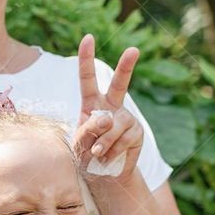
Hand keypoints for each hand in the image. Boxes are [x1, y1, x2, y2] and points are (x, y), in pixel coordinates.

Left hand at [72, 33, 143, 181]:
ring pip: (115, 124)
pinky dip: (113, 151)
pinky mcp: (137, 132)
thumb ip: (87, 129)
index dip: (86, 58)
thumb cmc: (86, 156)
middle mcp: (111, 106)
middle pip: (119, 84)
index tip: (88, 38)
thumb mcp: (78, 143)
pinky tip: (109, 157)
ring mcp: (126, 117)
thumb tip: (108, 118)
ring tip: (98, 153)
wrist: (103, 176)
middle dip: (126, 66)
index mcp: (92, 103)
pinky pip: (123, 139)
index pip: (87, 78)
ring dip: (104, 142)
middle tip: (134, 50)